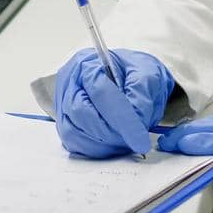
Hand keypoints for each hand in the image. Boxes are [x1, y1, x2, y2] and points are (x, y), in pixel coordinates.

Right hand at [53, 48, 174, 157]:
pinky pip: (74, 143)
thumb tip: (137, 118)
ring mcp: (64, 105)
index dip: (121, 118)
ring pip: (74, 132)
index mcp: (87, 63)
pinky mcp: (66, 124)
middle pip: (82, 113)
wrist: (130, 80)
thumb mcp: (148, 73)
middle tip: (134, 140)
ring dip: (103, 143)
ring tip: (126, 140)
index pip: (100, 92)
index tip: (140, 139)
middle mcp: (69, 83)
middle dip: (111, 132)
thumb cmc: (134, 74)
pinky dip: (95, 149)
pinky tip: (113, 144)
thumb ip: (141, 93)